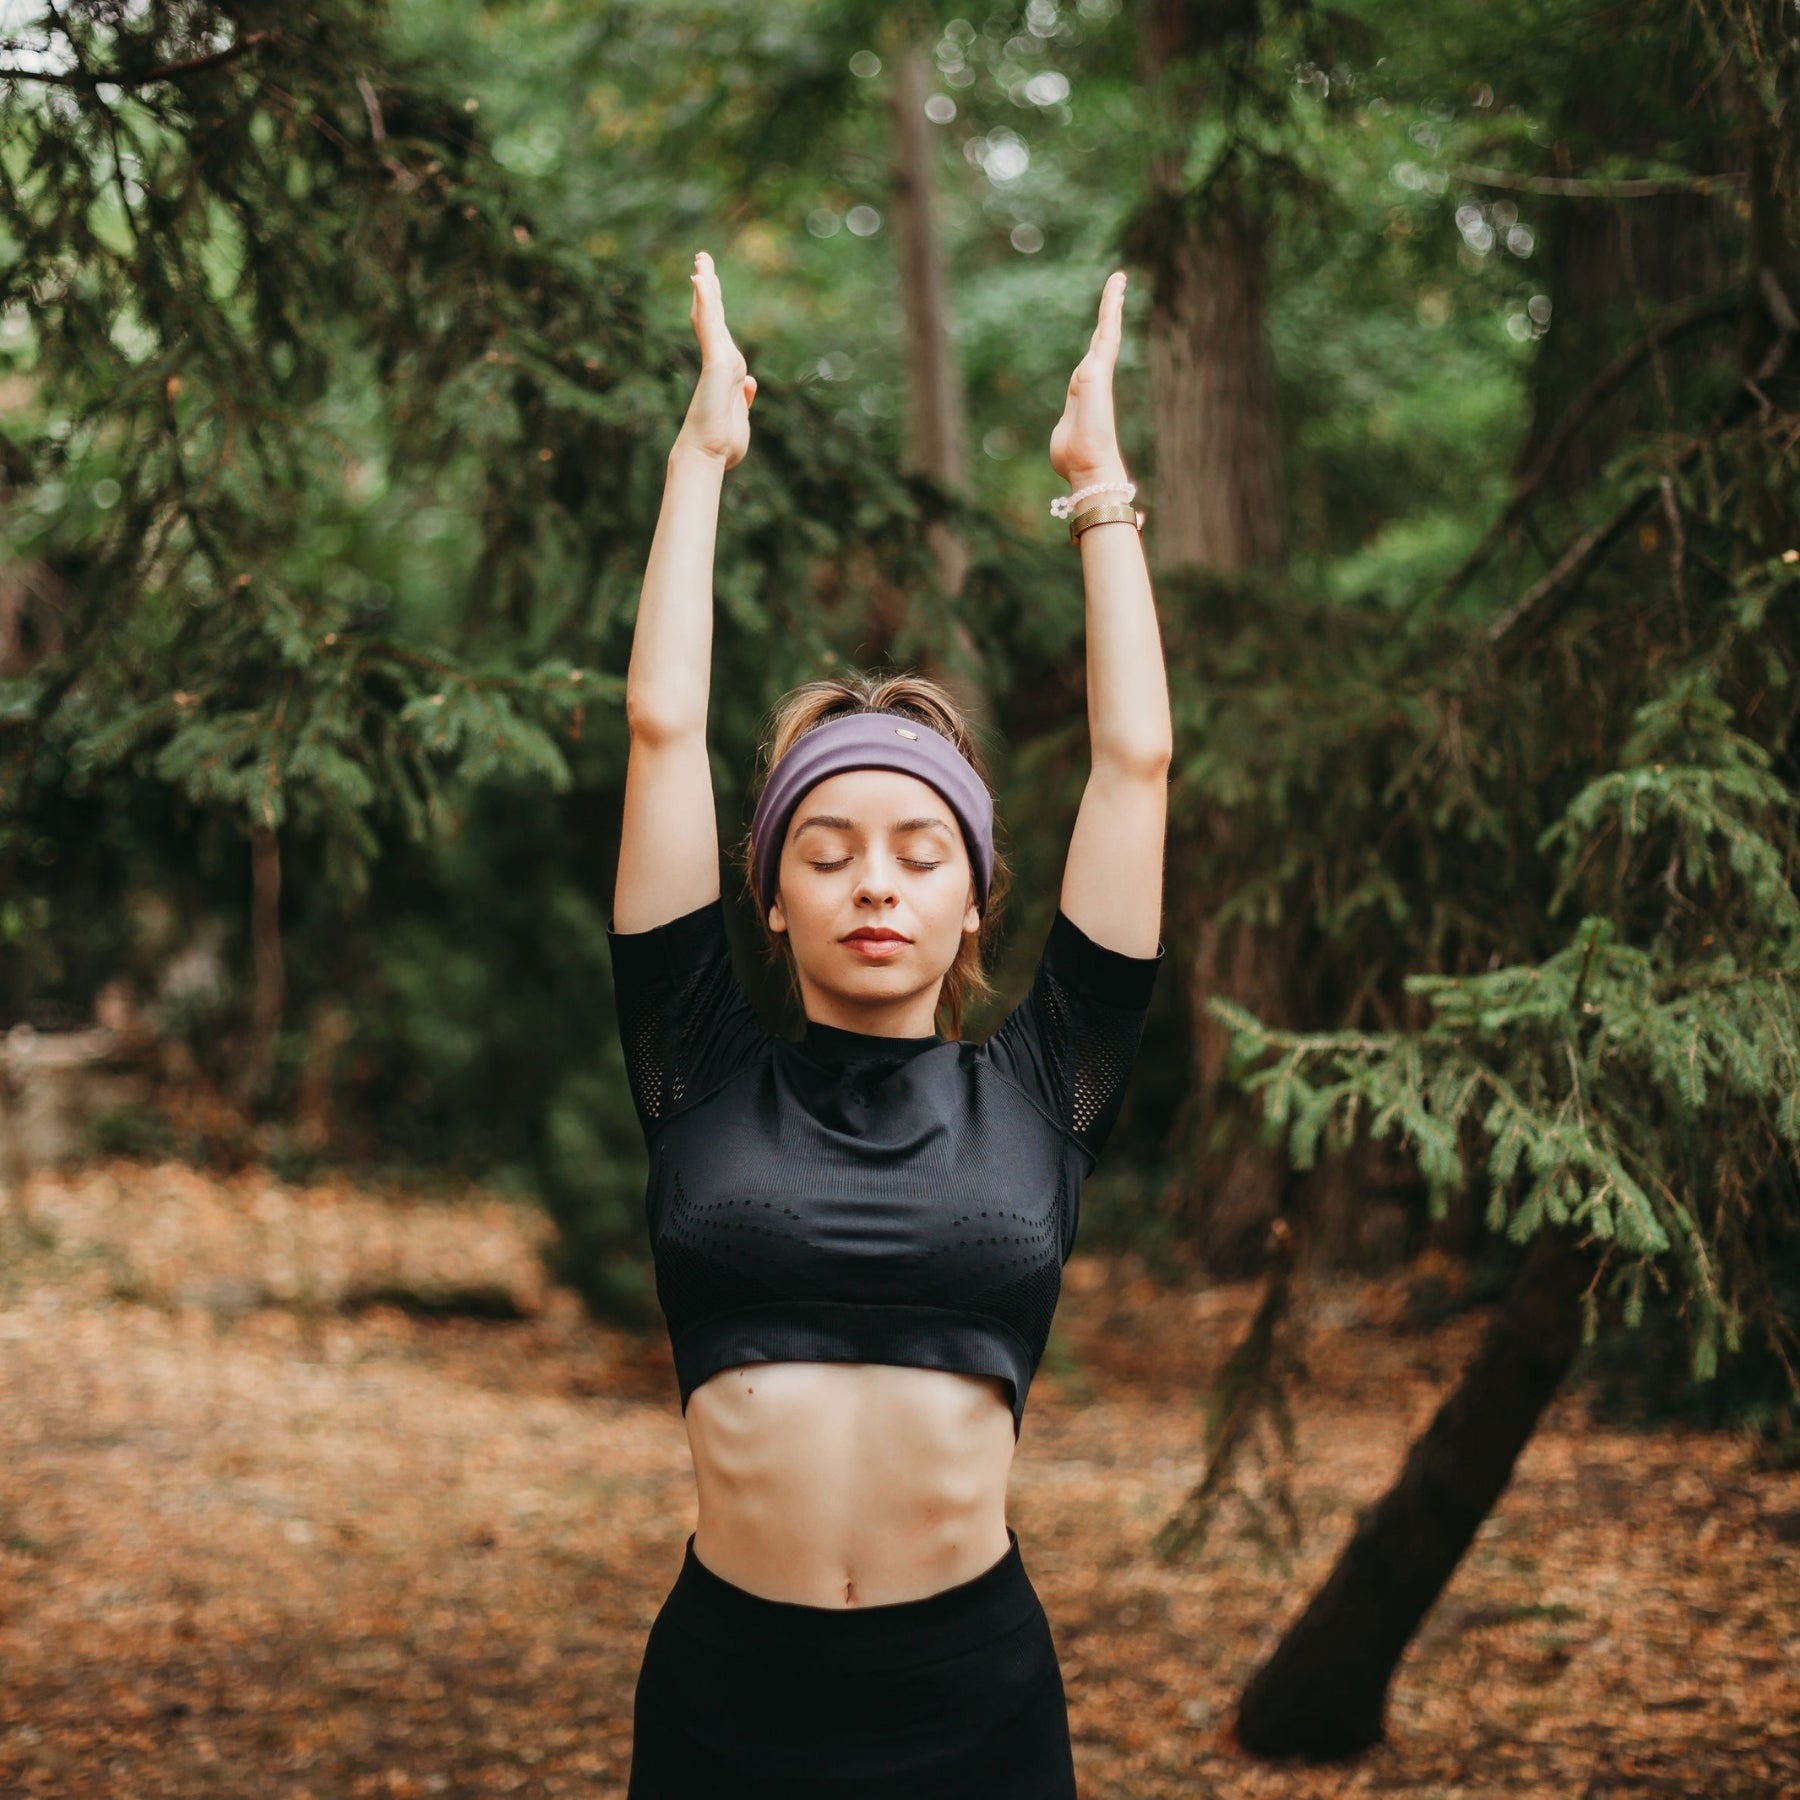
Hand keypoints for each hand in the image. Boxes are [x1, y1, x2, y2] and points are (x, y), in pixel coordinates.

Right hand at [673, 250, 756, 467]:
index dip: (713, 306)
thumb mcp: (741, 414)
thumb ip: (744, 396)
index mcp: (727, 370)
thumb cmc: (723, 444)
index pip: (719, 330)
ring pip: (710, 313)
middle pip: (712, 314)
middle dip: (708, 286)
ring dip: (706, 285)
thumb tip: (751, 382)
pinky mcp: (716, 361)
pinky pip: (709, 325)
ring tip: (701, 260)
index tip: (709, 285)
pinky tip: (699, 280)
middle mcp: (721, 359)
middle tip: (702, 259)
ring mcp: (717, 358)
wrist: (709, 454)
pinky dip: (704, 302)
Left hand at [1048, 269, 1128, 487]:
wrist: (1086, 465)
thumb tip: (1067, 442)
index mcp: (1085, 388)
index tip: (1107, 315)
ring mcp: (1097, 371)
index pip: (1094, 353)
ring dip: (1112, 302)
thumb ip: (1068, 426)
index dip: (1101, 332)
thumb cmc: (1073, 457)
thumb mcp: (1066, 433)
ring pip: (1107, 328)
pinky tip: (1115, 291)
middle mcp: (1094, 375)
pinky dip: (1111, 310)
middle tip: (1118, 285)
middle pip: (1104, 335)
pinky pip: (1108, 332)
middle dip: (1111, 309)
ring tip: (1118, 280)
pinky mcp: (1097, 369)